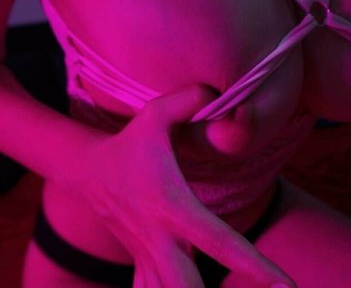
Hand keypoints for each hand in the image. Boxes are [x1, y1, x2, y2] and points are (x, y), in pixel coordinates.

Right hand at [70, 86, 294, 287]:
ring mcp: (148, 255)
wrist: (89, 170)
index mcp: (172, 206)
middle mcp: (161, 239)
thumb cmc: (130, 141)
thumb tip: (218, 92)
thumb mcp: (156, 113)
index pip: (219, 241)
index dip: (253, 265)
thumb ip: (189, 100)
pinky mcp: (143, 261)